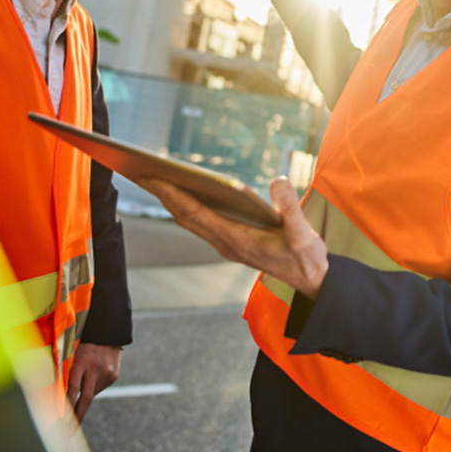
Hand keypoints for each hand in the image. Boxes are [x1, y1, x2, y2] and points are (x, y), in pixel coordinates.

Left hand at [67, 343, 121, 423]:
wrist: (108, 332)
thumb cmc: (83, 344)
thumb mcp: (73, 354)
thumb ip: (67, 373)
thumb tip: (59, 398)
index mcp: (82, 361)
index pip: (73, 388)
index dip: (66, 405)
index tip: (61, 420)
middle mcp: (96, 367)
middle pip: (86, 398)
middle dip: (77, 416)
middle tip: (70, 431)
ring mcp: (107, 372)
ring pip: (93, 393)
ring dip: (85, 394)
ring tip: (84, 379)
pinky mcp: (114, 375)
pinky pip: (100, 387)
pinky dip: (94, 387)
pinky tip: (94, 374)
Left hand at [140, 176, 328, 299]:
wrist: (311, 280)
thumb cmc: (306, 256)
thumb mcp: (303, 233)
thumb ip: (290, 208)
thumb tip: (277, 181)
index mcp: (237, 240)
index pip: (197, 213)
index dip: (174, 195)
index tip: (153, 177)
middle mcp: (226, 242)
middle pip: (185, 216)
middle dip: (162, 193)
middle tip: (139, 171)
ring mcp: (226, 243)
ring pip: (190, 219)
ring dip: (170, 199)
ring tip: (153, 177)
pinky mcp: (232, 240)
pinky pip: (200, 221)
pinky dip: (185, 204)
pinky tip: (182, 190)